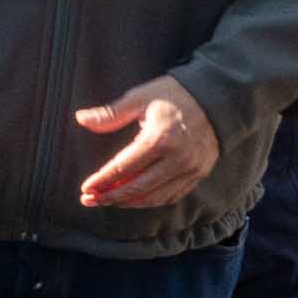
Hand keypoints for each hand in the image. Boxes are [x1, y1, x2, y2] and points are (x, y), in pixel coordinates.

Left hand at [72, 78, 220, 210]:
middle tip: (90, 200)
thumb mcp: (140, 98)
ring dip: (128, 202)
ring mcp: (191, 169)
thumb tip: (81, 119)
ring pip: (154, 197)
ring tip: (108, 200)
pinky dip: (150, 201)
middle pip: (137, 188)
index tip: (85, 189)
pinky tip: (134, 199)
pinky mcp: (199, 174)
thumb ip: (111, 113)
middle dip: (110, 197)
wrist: (216, 98)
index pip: (123, 167)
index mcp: (160, 138)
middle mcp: (177, 159)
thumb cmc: (174, 95)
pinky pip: (171, 196)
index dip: (102, 180)